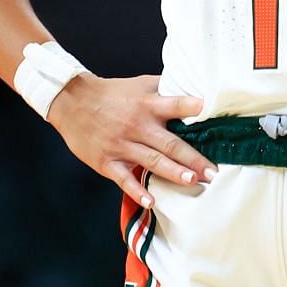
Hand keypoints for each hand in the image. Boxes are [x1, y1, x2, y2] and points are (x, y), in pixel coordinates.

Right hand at [47, 73, 214, 206]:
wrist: (72, 102)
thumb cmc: (112, 93)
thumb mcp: (141, 84)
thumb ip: (166, 88)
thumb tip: (195, 88)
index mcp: (148, 105)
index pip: (176, 105)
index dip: (193, 108)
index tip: (212, 115)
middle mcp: (137, 126)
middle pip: (170, 144)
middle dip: (194, 159)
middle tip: (213, 172)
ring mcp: (122, 146)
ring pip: (152, 162)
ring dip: (174, 173)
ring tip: (194, 181)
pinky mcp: (107, 161)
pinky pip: (124, 179)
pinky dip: (137, 191)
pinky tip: (152, 202)